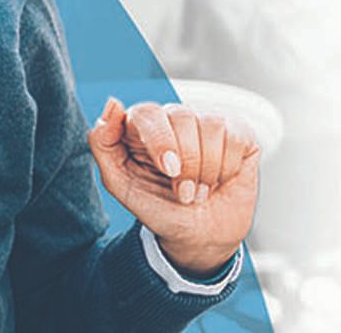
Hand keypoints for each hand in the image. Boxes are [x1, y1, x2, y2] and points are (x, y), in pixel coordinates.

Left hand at [87, 98, 259, 276]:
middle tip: (183, 192)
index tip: (168, 170)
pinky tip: (219, 179)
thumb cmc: (156, 206)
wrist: (197, 236)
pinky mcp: (238, 134)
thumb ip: (102, 144)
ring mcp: (207, 122)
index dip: (160, 140)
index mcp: (141, 126)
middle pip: (181, 116)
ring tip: (198, 189)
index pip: (147, 112)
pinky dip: (228, 166)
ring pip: (210, 125)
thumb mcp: (120, 183)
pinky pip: (236, 136)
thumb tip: (113, 104)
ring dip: (206, 170)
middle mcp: (173, 118)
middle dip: (186, 164)